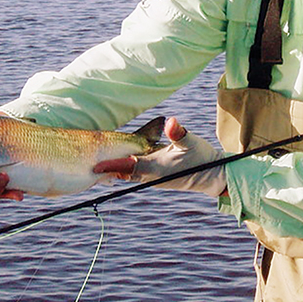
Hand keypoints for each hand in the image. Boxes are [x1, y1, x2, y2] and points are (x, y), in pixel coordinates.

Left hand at [94, 116, 226, 196]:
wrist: (212, 175)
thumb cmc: (202, 158)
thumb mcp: (190, 142)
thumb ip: (178, 132)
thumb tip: (171, 122)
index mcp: (155, 169)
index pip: (128, 167)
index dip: (110, 166)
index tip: (95, 167)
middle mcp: (151, 177)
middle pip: (123, 172)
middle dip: (108, 166)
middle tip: (90, 159)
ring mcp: (153, 179)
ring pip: (128, 173)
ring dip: (116, 166)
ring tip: (98, 159)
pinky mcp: (156, 178)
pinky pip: (136, 173)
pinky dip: (126, 166)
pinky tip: (120, 158)